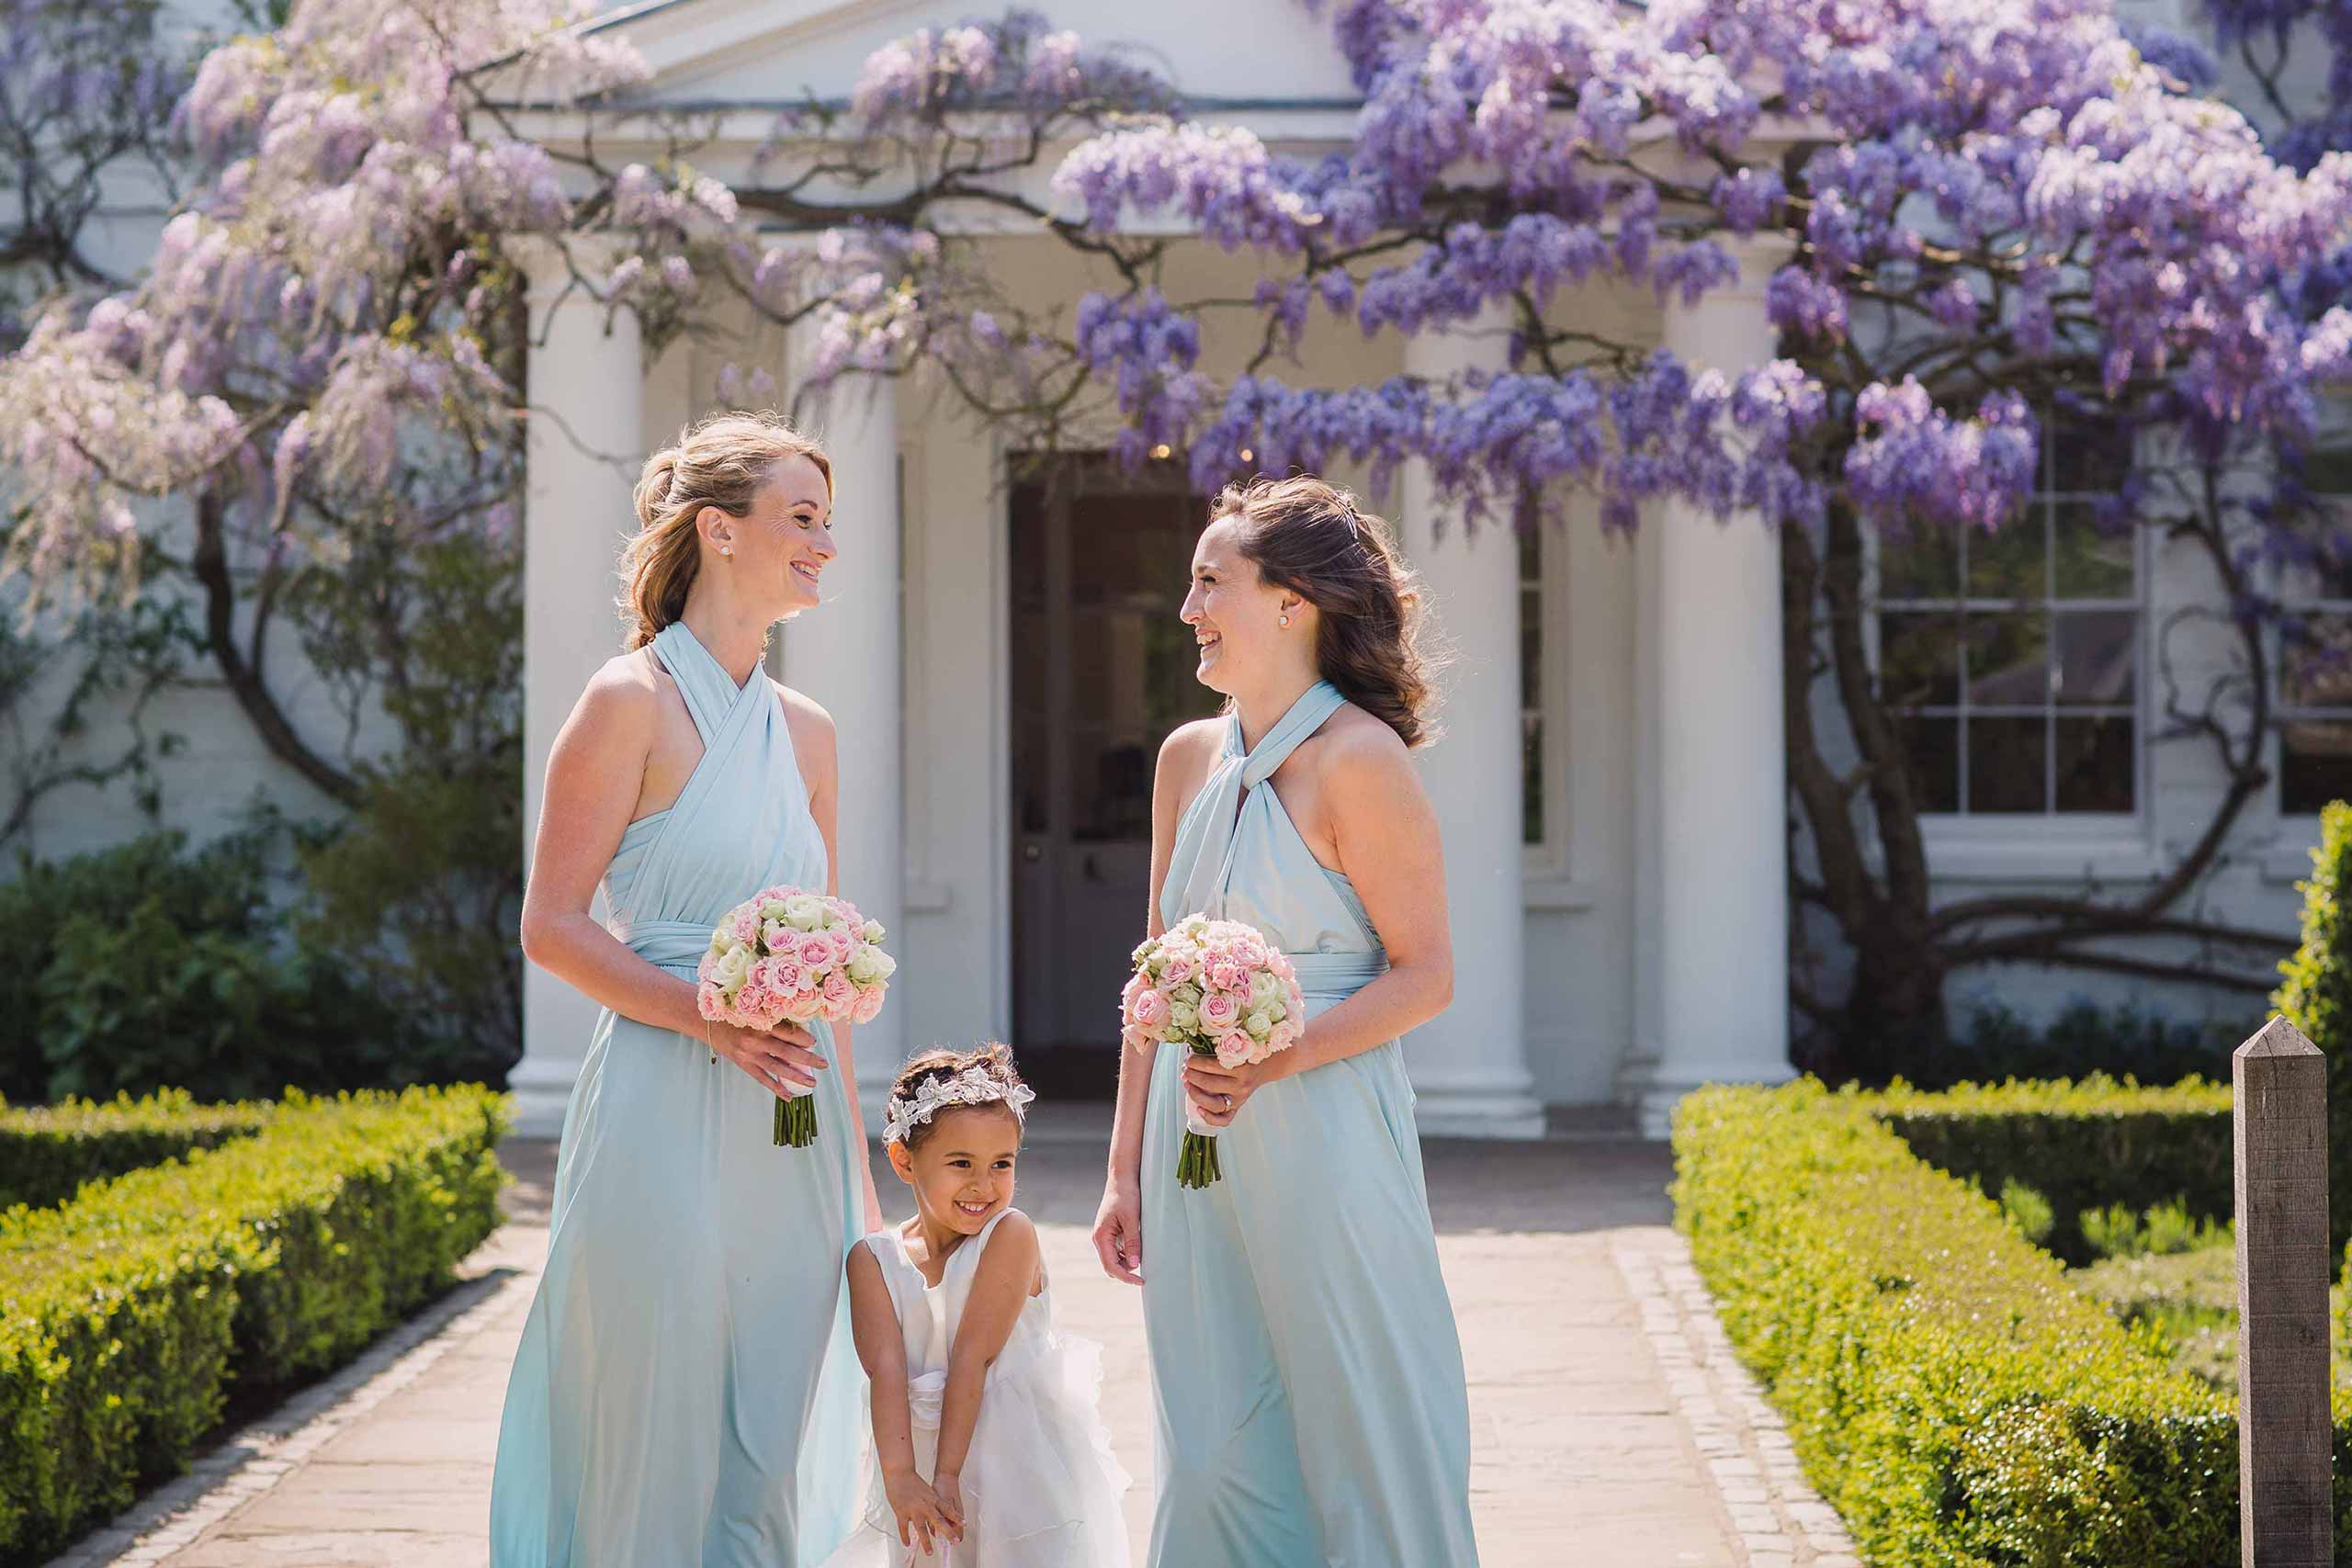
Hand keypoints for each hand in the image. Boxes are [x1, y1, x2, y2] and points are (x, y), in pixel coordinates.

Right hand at [707, 1017, 827, 1099]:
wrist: (708, 1022)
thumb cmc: (736, 1013)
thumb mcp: (756, 1011)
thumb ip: (774, 1020)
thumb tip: (800, 1031)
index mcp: (762, 1022)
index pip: (789, 1033)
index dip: (804, 1038)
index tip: (813, 1042)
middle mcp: (757, 1039)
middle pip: (788, 1052)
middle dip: (808, 1059)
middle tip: (824, 1064)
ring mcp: (750, 1054)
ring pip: (778, 1068)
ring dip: (797, 1076)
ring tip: (813, 1082)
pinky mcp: (744, 1064)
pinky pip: (763, 1079)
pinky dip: (776, 1088)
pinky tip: (789, 1096)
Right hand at [882, 1463, 961, 1555]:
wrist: (900, 1472)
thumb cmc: (913, 1480)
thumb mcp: (927, 1491)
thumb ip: (933, 1502)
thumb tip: (938, 1512)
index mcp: (933, 1498)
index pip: (948, 1509)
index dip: (957, 1517)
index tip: (964, 1524)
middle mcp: (925, 1505)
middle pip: (939, 1521)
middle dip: (948, 1532)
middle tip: (954, 1542)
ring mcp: (913, 1509)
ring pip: (921, 1529)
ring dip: (926, 1542)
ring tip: (930, 1552)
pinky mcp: (902, 1512)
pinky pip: (904, 1528)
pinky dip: (906, 1537)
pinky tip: (908, 1544)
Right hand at [1092, 1178, 1142, 1285]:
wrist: (1122, 1179)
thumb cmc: (1126, 1196)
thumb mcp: (1131, 1219)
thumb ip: (1132, 1242)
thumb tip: (1135, 1264)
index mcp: (1101, 1237)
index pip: (1111, 1266)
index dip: (1125, 1276)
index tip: (1141, 1281)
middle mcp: (1100, 1239)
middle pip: (1110, 1266)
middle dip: (1126, 1272)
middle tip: (1143, 1275)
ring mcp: (1104, 1236)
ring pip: (1114, 1259)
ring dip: (1127, 1264)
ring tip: (1143, 1258)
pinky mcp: (1111, 1233)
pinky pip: (1117, 1251)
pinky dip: (1126, 1255)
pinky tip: (1138, 1251)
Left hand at [1184, 1053, 1286, 1128]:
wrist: (1264, 1066)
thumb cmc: (1246, 1054)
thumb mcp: (1235, 1046)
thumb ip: (1217, 1045)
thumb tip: (1192, 1046)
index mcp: (1241, 1067)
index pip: (1211, 1066)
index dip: (1194, 1062)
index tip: (1188, 1058)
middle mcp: (1241, 1085)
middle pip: (1209, 1084)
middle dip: (1192, 1075)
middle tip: (1185, 1069)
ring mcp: (1239, 1099)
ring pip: (1213, 1104)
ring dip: (1195, 1094)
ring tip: (1187, 1083)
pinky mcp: (1238, 1108)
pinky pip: (1224, 1120)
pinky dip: (1209, 1118)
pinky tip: (1198, 1109)